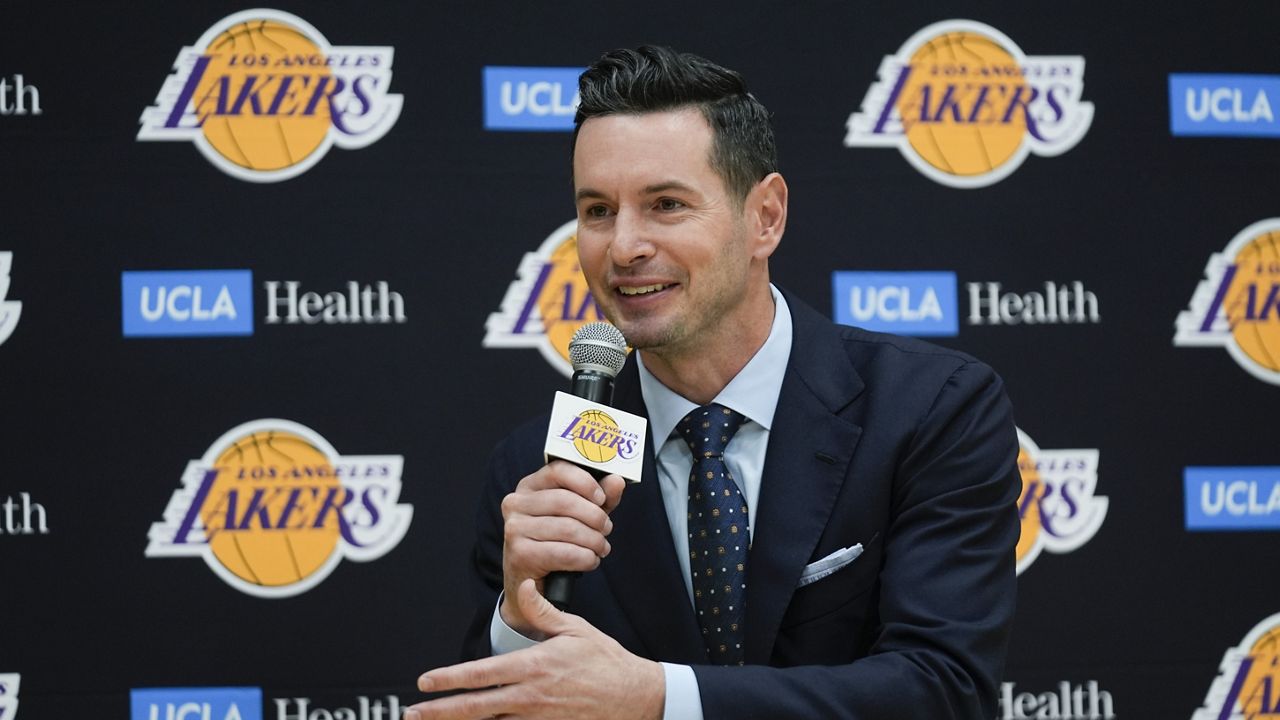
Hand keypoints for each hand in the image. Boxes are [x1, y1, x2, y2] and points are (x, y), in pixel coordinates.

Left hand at [406, 579, 664, 719]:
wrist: (634, 696)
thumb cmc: (605, 660)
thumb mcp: (575, 629)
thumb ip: (543, 611)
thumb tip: (524, 587)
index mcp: (535, 666)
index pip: (482, 673)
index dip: (450, 678)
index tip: (426, 682)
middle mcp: (532, 695)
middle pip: (477, 707)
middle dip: (441, 711)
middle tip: (414, 712)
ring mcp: (540, 718)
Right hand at [499, 460, 624, 635]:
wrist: (528, 580)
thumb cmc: (555, 540)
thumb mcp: (579, 515)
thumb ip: (599, 497)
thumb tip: (617, 481)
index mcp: (528, 486)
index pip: (558, 470)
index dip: (585, 482)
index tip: (601, 499)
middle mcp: (515, 503)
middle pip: (565, 501)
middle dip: (595, 516)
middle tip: (607, 529)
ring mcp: (514, 528)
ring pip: (567, 528)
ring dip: (594, 540)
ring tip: (602, 548)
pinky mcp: (519, 554)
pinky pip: (563, 553)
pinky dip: (585, 558)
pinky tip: (590, 560)